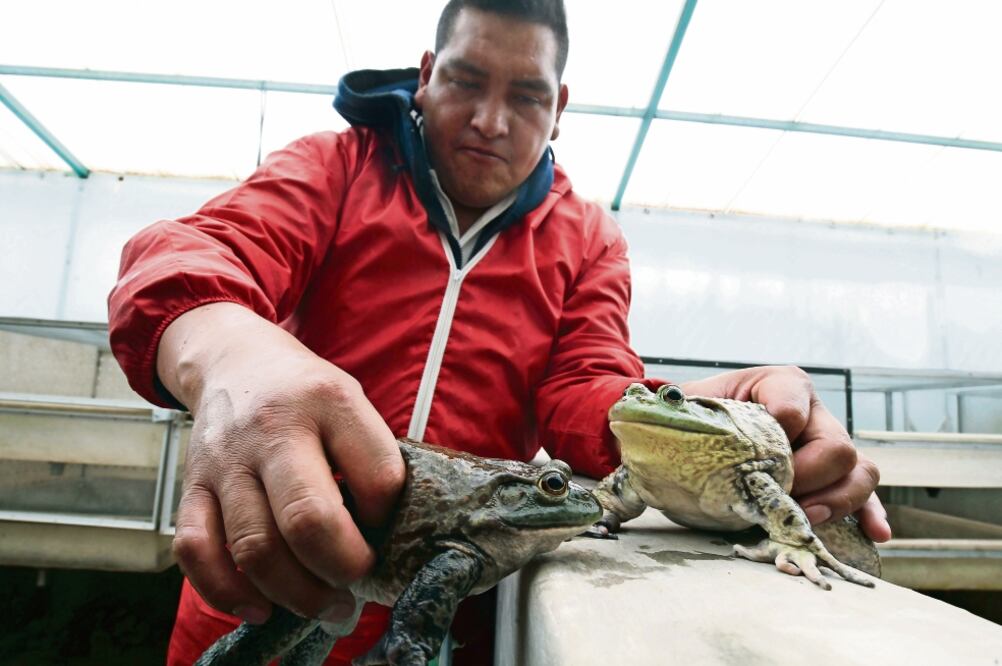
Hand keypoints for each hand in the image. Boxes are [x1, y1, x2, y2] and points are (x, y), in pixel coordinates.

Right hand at [158, 303, 405, 623]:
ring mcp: (227, 460)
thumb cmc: (306, 395)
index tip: (383, 526)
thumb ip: (369, 458)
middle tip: (356, 587)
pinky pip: (196, 551)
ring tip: (323, 605)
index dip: (388, 518)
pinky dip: (227, 592)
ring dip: (295, 594)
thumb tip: (384, 537)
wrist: (235, 360)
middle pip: (308, 520)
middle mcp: (273, 430)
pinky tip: (260, 605)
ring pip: (254, 548)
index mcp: (329, 402)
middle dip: (342, 570)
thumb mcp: (352, 403)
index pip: (377, 478)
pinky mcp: (191, 486)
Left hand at [680, 366, 891, 542]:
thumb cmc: (695, 417)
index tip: (753, 456)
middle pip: (836, 445)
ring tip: (807, 518)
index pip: (794, 405)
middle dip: (809, 477)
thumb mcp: (690, 406)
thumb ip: (683, 408)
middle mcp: (814, 412)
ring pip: (859, 470)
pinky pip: (864, 494)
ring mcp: (827, 445)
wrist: (695, 437)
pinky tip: (876, 534)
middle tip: (779, 497)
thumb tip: (654, 413)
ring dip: (838, 500)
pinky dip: (869, 513)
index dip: (780, 433)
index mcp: (780, 384)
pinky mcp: (834, 478)